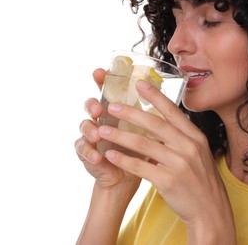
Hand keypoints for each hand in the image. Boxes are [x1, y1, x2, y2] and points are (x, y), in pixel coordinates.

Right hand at [75, 68, 140, 189]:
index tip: (102, 71)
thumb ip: (150, 115)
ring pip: (84, 125)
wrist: (129, 176)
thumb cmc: (140, 151)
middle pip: (91, 104)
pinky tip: (97, 157)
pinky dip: (89, 152)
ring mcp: (91, 135)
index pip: (107, 91)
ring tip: (98, 135)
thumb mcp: (148, 132)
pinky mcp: (87, 152)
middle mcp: (101, 119)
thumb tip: (165, 95)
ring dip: (90, 129)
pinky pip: (82, 149)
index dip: (103, 80)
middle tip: (99, 108)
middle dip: (93, 103)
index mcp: (116, 110)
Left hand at [98, 80, 235, 242]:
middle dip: (130, 113)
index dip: (155, 96)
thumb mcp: (198, 154)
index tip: (139, 83)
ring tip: (102, 130)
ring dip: (120, 136)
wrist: (210, 209)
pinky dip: (124, 160)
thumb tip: (158, 128)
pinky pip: (140, 167)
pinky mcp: (168, 181)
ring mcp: (179, 163)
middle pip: (155, 124)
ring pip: (143, 144)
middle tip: (111, 106)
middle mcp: (188, 146)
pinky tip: (111, 155)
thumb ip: (180, 139)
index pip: (172, 111)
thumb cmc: (201, 180)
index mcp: (195, 137)